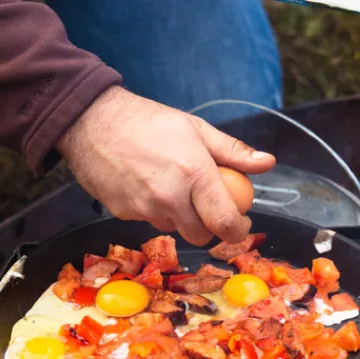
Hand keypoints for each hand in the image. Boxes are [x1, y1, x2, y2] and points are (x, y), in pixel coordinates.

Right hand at [56, 86, 275, 245]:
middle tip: (208, 207)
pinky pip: (148, 221)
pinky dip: (154, 211)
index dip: (238, 230)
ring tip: (172, 186)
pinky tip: (147, 185)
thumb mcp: (197, 129)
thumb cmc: (147, 121)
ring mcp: (144, 208)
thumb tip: (268, 163)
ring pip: (174, 229)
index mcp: (194, 174)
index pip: (225, 222)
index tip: (242, 223)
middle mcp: (170, 197)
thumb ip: (234, 151)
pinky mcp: (123, 213)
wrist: (91, 121)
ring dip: (180, 217)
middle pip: (201, 236)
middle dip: (209, 226)